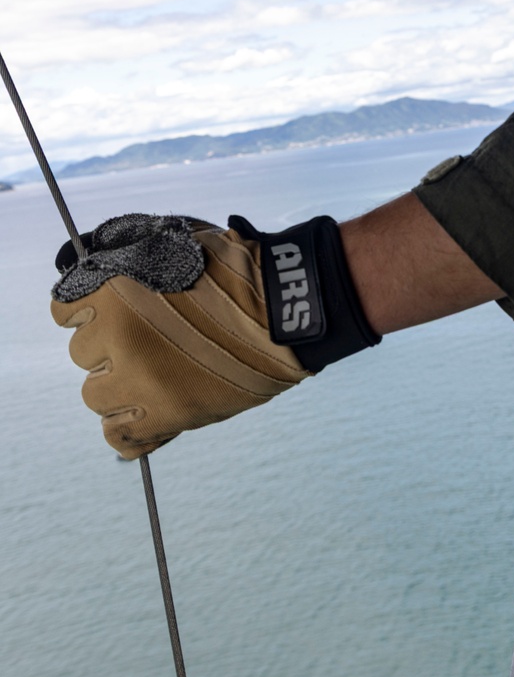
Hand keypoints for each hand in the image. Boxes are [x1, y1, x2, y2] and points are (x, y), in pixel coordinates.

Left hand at [51, 212, 377, 458]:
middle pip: (82, 353)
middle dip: (109, 343)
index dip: (89, 307)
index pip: (64, 309)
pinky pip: (120, 437)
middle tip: (149, 335)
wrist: (286, 307)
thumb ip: (121, 250)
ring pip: (95, 395)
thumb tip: (77, 260)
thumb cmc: (233, 267)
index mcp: (115, 290)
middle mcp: (119, 337)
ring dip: (117, 384)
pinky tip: (145, 410)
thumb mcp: (173, 239)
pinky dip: (127, 429)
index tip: (110, 308)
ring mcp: (141, 382)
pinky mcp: (169, 417)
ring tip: (152, 371)